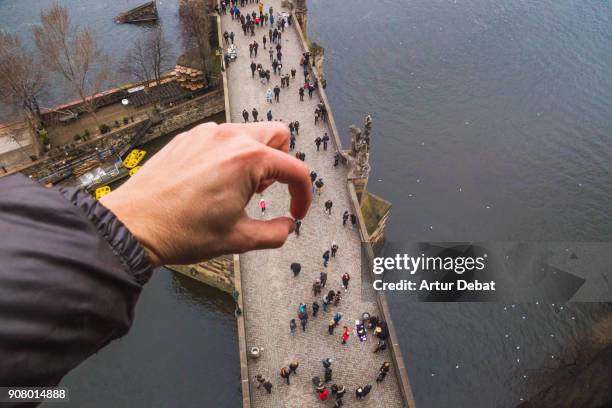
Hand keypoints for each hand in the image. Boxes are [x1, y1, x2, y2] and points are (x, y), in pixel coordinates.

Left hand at [100, 122, 310, 265]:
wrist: (133, 225)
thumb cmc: (180, 231)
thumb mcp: (238, 239)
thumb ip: (275, 234)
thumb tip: (287, 227)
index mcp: (248, 160)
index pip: (296, 170)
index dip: (303, 195)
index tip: (296, 212)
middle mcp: (229, 138)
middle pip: (278, 135)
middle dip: (282, 162)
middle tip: (266, 190)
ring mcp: (206, 134)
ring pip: (248, 133)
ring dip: (255, 158)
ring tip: (237, 189)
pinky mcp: (187, 138)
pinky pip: (221, 138)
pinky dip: (229, 155)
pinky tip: (213, 182)